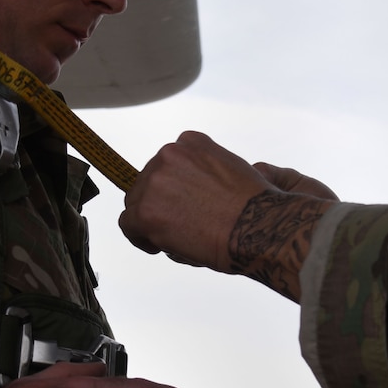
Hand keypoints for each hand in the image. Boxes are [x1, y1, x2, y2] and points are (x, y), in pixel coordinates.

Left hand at [120, 133, 336, 299]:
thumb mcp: (232, 169)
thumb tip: (191, 190)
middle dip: (161, 202)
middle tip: (180, 223)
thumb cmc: (255, 207)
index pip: (169, 162)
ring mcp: (155, 182)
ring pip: (137, 201)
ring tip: (175, 236)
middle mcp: (169, 154)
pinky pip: (128, 224)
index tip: (182, 201)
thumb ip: (206, 171)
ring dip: (152, 218)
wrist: (259, 228)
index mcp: (191, 142)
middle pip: (149, 181)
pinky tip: (157, 245)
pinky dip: (139, 236)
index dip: (173, 185)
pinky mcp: (145, 211)